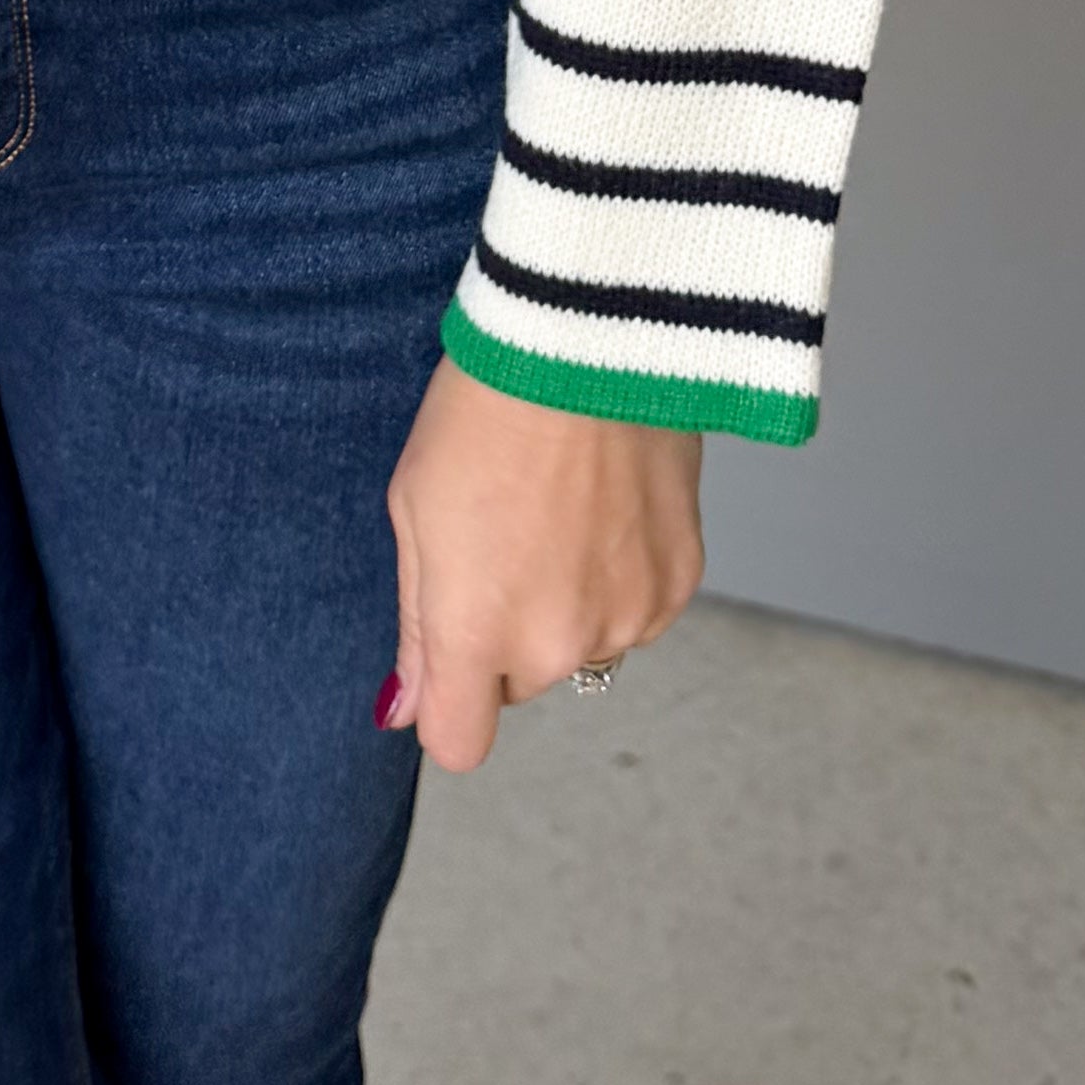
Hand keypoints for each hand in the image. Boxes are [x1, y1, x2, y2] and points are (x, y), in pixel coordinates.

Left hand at [382, 360, 701, 773]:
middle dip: (507, 633)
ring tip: (560, 514)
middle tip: (504, 538)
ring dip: (569, 605)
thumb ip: (417, 628)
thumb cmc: (485, 412)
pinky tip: (607, 509)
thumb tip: (405, 710)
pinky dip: (620, 577)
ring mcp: (628, 617)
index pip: (459, 742)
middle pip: (521, 682)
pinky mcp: (679, 583)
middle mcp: (560, 644)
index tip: (446, 662)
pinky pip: (637, 612)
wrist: (585, 342)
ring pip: (585, 647)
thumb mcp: (415, 513)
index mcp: (478, 632)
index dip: (447, 704)